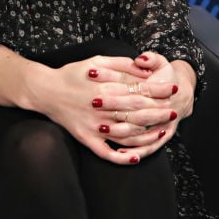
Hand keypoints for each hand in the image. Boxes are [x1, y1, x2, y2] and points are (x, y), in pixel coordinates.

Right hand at [32, 56, 178, 164]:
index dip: (159, 91)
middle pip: (137, 114)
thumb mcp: (96, 60)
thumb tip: (145, 68)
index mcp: (104, 88)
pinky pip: (106, 153)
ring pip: (127, 135)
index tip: (173, 89)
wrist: (44, 91)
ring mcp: (93, 126)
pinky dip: (122, 157)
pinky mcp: (86, 139)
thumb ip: (121, 64)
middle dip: (159, 112)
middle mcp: (101, 109)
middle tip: (174, 111)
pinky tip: (136, 157)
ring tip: (163, 131)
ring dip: (148, 135)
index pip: (139, 92)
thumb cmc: (71, 73)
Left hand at [104, 52, 195, 159]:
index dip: (118, 84)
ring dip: (120, 132)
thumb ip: (151, 59)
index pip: (139, 89)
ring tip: (101, 128)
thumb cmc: (165, 78)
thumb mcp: (161, 63)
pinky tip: (119, 153)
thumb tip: (141, 60)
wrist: (181, 97)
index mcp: (161, 91)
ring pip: (141, 134)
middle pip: (136, 111)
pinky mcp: (161, 138)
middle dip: (114, 106)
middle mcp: (163, 110)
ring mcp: (163, 126)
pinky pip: (148, 148)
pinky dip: (135, 152)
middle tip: (94, 102)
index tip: (97, 79)